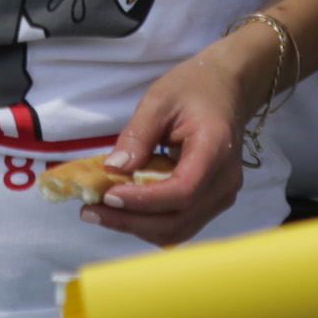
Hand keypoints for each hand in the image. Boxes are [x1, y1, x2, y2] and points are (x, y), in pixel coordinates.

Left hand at [88, 39, 252, 246]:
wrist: (227, 90)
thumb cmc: (194, 88)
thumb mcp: (160, 100)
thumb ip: (138, 134)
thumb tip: (114, 168)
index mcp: (216, 150)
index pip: (182, 191)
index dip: (143, 201)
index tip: (108, 195)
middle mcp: (225, 182)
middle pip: (177, 220)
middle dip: (130, 221)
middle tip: (90, 211)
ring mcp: (221, 196)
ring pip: (177, 229)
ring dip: (136, 227)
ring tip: (100, 212)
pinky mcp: (211, 202)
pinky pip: (179, 223)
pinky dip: (149, 222)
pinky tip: (123, 210)